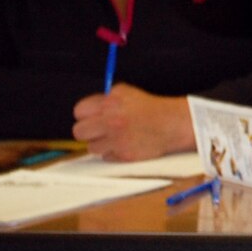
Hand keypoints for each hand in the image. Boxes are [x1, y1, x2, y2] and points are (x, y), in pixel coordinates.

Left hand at [71, 85, 193, 160]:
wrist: (172, 124)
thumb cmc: (151, 109)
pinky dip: (114, 153)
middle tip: (98, 129)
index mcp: (110, 103)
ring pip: (92, 147)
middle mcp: (110, 120)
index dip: (85, 115)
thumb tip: (88, 108)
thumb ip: (105, 99)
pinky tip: (125, 144)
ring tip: (116, 137)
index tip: (91, 117)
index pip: (79, 111)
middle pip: (79, 131)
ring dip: (101, 143)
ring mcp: (116, 139)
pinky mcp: (123, 155)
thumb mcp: (126, 93)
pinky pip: (106, 157)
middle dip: (88, 131)